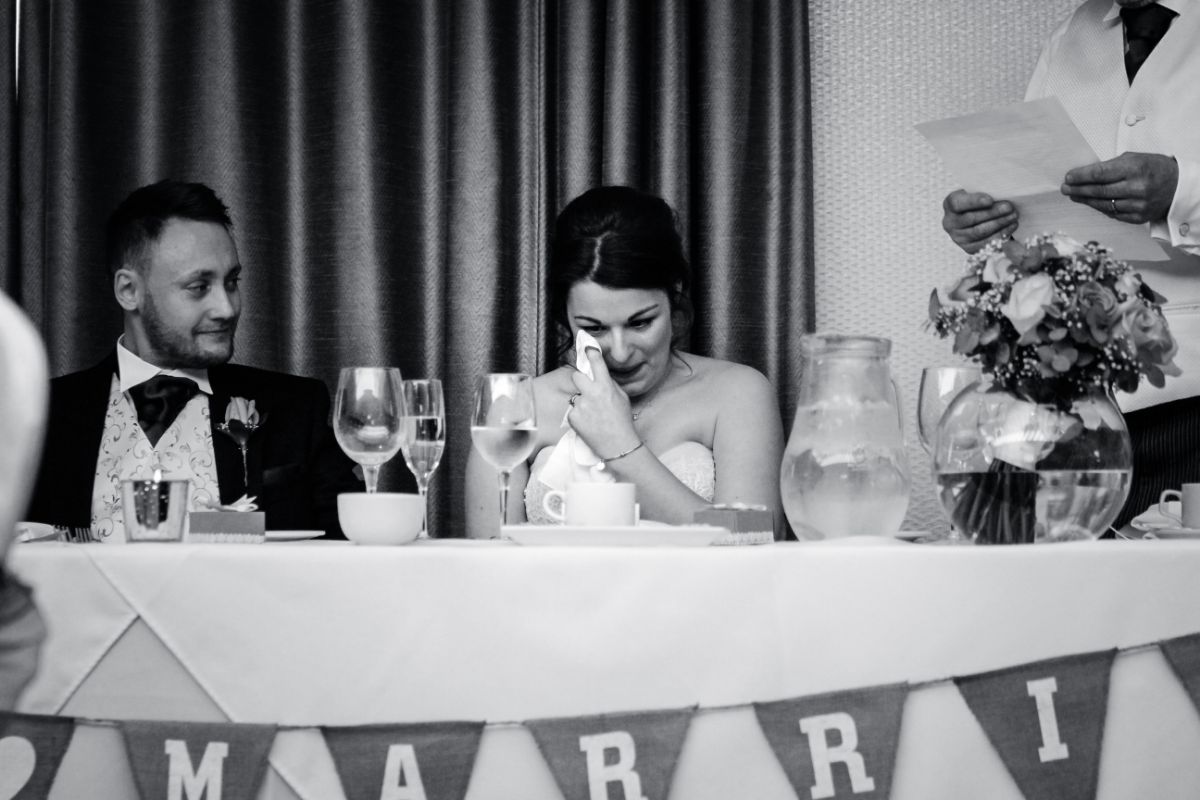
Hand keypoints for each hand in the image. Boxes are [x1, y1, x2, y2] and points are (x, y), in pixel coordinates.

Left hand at [567, 348, 640, 455]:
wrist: (618, 445)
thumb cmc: (622, 422)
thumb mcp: (622, 398)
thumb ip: (609, 384)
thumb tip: (599, 376)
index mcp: (605, 387)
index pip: (595, 363)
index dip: (590, 352)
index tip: (586, 346)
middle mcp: (591, 394)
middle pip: (576, 376)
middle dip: (580, 381)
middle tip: (588, 390)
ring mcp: (581, 405)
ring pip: (575, 396)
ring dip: (582, 402)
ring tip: (593, 415)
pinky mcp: (573, 417)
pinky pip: (573, 410)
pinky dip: (579, 415)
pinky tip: (589, 422)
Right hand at [942, 190, 1017, 253]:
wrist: (982, 217)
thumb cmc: (982, 201)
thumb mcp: (980, 192)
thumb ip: (986, 192)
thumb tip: (1001, 194)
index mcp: (950, 204)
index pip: (958, 203)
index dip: (973, 202)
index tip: (990, 200)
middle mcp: (950, 222)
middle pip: (971, 219)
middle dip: (993, 213)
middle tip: (1009, 207)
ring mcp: (958, 238)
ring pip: (979, 231)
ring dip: (999, 223)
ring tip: (1014, 215)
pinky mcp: (969, 249)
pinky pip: (986, 243)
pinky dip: (1001, 235)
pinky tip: (1012, 226)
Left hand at [1062, 152, 1177, 224]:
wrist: (1176, 186)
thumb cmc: (1152, 168)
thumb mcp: (1134, 159)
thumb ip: (1111, 166)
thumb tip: (1084, 174)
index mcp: (1135, 169)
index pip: (1100, 174)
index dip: (1081, 176)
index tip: (1068, 177)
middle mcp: (1136, 188)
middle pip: (1099, 191)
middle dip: (1078, 189)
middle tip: (1065, 188)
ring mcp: (1137, 205)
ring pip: (1103, 204)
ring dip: (1085, 200)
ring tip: (1074, 195)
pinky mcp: (1138, 217)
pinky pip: (1112, 214)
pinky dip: (1100, 208)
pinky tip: (1091, 203)